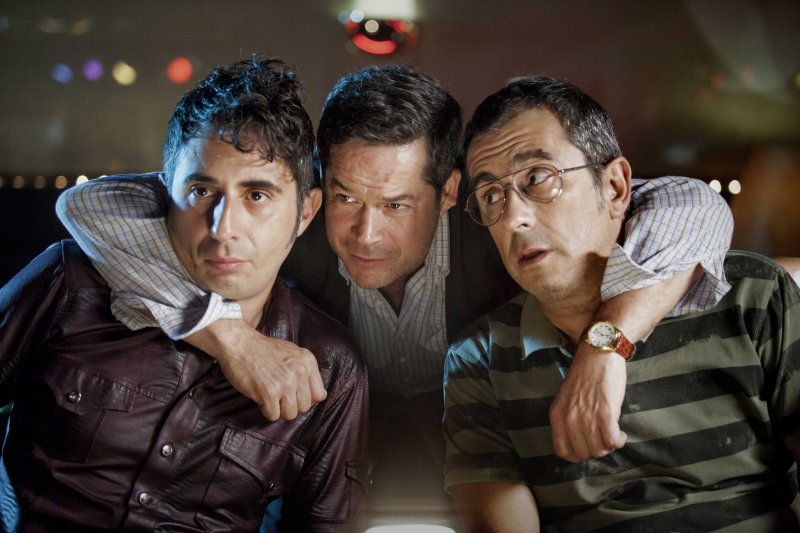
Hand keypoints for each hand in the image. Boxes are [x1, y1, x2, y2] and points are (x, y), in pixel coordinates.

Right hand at [185, 320, 326, 420]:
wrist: (239, 343)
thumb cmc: (264, 350)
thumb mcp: (293, 353)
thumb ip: (307, 372)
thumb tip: (320, 396)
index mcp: (308, 362)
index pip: (319, 395)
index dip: (306, 399)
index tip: (295, 396)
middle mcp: (299, 372)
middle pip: (304, 407)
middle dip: (291, 405)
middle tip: (279, 396)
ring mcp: (285, 383)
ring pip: (290, 414)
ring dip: (279, 410)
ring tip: (270, 397)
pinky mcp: (268, 392)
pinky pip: (273, 415)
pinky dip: (266, 410)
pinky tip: (261, 398)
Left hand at [549, 343, 626, 461]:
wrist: (598, 354)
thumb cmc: (585, 374)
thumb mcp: (567, 398)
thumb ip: (569, 418)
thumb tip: (580, 440)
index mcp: (557, 416)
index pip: (563, 451)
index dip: (578, 454)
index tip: (587, 448)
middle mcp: (570, 419)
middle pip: (584, 453)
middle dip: (596, 450)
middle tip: (603, 439)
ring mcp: (587, 418)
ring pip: (599, 450)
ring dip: (609, 446)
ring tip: (613, 435)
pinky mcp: (605, 414)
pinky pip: (613, 441)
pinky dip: (619, 441)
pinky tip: (621, 433)